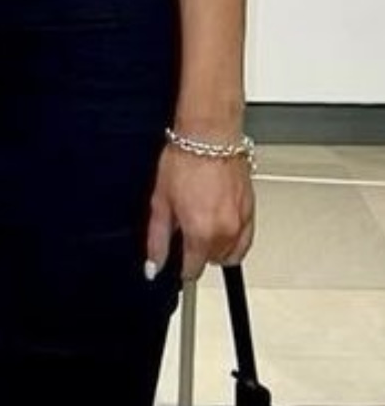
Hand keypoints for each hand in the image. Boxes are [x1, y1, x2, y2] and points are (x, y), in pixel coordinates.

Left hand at [146, 144, 254, 282]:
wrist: (210, 136)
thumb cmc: (186, 161)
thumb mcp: (161, 204)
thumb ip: (158, 241)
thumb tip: (153, 266)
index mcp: (201, 233)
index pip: (193, 269)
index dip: (182, 267)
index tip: (178, 261)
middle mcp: (225, 231)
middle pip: (212, 261)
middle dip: (199, 254)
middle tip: (187, 233)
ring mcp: (241, 221)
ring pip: (232, 253)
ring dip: (218, 249)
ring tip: (204, 228)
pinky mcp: (251, 210)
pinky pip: (246, 239)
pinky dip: (235, 240)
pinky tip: (222, 226)